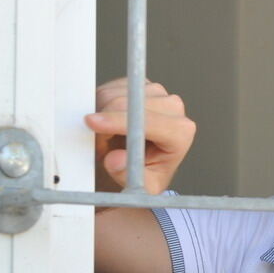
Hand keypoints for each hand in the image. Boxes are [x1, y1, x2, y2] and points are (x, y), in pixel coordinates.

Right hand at [85, 78, 196, 194]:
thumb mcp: (141, 188)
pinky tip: (109, 123)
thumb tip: (116, 159)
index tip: (93, 124)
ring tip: (107, 138)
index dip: (117, 122)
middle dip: (105, 121)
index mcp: (180, 132)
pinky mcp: (141, 84)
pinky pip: (112, 88)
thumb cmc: (146, 175)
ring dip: (102, 114)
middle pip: (130, 103)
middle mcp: (173, 108)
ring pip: (116, 94)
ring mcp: (158, 93)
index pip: (147, 121)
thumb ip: (128, 176)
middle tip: (98, 145)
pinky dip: (101, 105)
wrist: (143, 163)